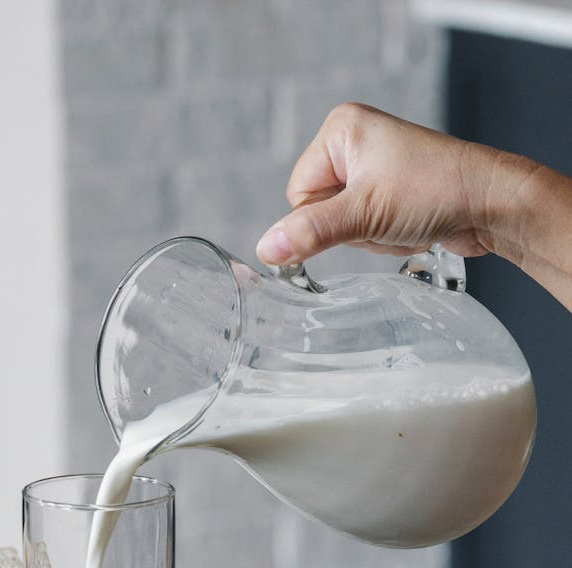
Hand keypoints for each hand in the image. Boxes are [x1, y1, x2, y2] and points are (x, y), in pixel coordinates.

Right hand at [256, 103, 514, 265]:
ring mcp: (371, 167)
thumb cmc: (435, 191)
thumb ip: (310, 233)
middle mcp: (353, 143)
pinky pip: (362, 228)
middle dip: (351, 227)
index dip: (324, 218)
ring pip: (340, 225)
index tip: (359, 214)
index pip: (298, 194)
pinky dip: (381, 236)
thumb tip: (265, 250)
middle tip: (385, 216)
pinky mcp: (387, 190)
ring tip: (399, 220)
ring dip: (368, 235)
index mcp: (339, 131)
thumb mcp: (364, 214)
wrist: (489, 204)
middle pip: (318, 211)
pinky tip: (406, 226)